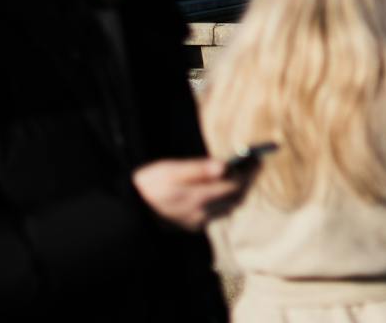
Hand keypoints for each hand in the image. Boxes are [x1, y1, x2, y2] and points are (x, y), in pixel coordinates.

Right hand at [132, 157, 248, 230]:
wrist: (127, 211)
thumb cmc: (147, 184)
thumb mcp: (170, 170)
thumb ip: (198, 169)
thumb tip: (224, 166)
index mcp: (197, 198)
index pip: (235, 185)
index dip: (250, 172)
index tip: (258, 158)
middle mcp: (200, 214)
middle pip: (236, 198)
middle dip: (249, 181)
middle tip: (256, 164)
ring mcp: (196, 223)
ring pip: (229, 207)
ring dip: (240, 191)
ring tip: (245, 173)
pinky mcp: (191, 226)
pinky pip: (217, 214)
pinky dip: (226, 200)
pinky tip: (224, 187)